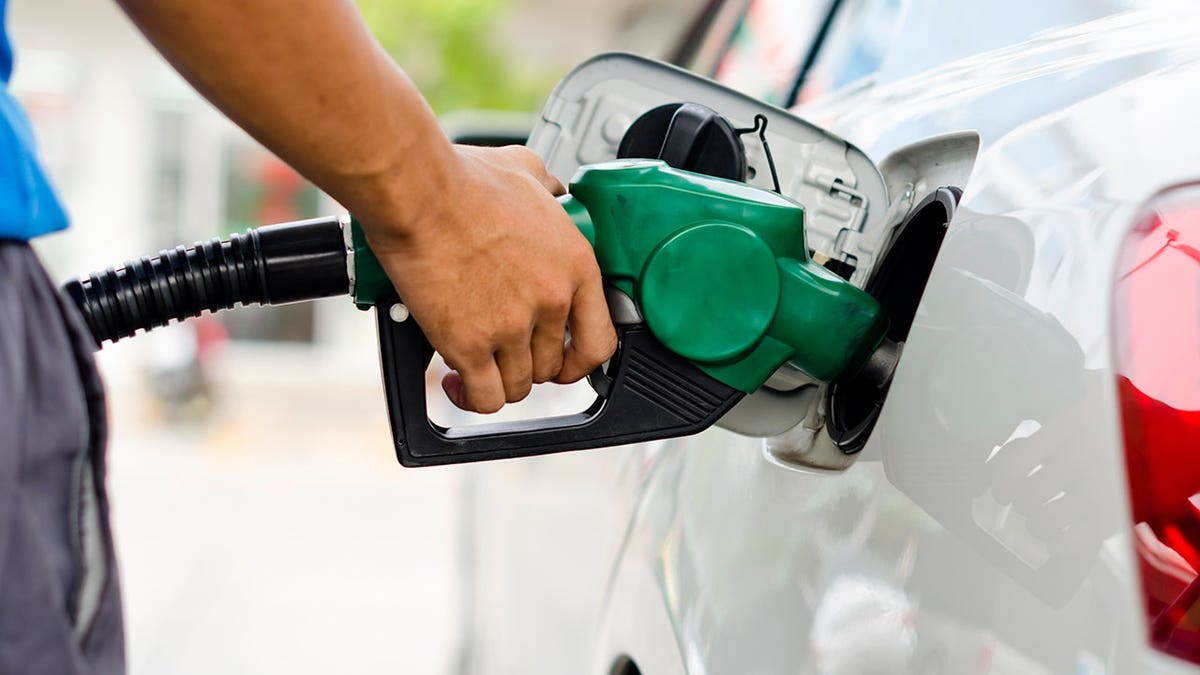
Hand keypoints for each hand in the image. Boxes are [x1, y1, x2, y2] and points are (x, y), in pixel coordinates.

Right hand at [362, 144, 616, 412]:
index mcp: (575, 265)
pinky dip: (471, 397)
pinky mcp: (470, 344)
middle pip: (552, 367)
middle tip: (504, 350)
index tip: (565, 362)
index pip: (600, 341)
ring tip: (477, 364)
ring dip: (497, 379)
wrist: (418, 192)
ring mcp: (512, 326)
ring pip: (518, 386)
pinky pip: (485, 397)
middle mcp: (551, 300)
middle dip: (528, 364)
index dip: (580, 361)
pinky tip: (458, 382)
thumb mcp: (527, 172)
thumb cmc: (463, 180)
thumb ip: (549, 188)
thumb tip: (553, 190)